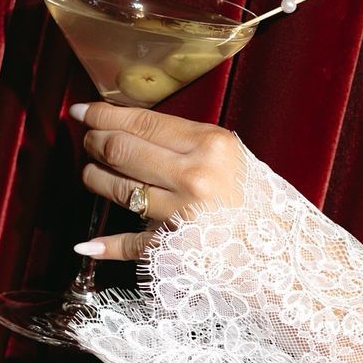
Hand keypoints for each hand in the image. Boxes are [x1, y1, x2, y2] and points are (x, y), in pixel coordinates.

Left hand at [68, 100, 245, 260]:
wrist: (280, 250)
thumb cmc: (251, 198)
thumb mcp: (226, 154)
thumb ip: (183, 139)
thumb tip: (126, 124)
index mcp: (210, 145)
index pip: (141, 122)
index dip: (103, 115)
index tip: (82, 112)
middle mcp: (194, 177)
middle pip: (121, 151)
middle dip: (95, 143)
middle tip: (89, 141)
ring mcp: (181, 214)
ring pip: (116, 189)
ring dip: (94, 178)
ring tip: (93, 173)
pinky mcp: (172, 248)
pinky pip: (127, 244)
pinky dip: (103, 245)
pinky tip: (87, 244)